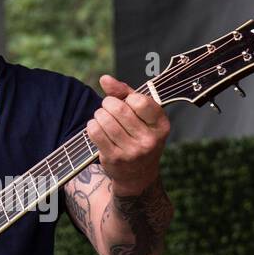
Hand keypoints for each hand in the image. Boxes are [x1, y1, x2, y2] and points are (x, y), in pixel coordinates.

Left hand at [86, 74, 169, 193]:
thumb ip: (125, 93)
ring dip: (99, 114)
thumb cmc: (139, 136)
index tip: (128, 102)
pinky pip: (95, 132)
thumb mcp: (142, 115)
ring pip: (105, 120)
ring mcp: (132, 152)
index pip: (139, 101)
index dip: (128, 98)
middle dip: (108, 103)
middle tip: (108, 106)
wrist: (138, 175)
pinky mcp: (114, 158)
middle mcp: (149, 140)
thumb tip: (104, 79)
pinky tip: (97, 127)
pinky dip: (92, 125)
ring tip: (102, 116)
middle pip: (119, 109)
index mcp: (161, 126)